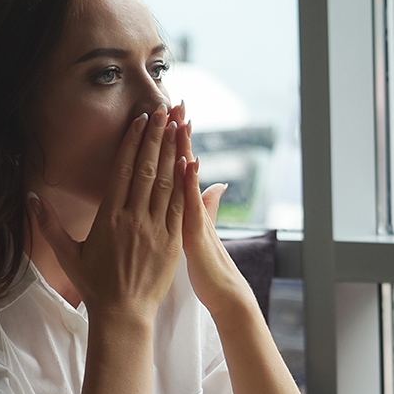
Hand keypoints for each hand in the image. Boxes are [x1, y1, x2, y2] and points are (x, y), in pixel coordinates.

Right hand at [29, 104, 186, 322]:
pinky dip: (186, 183)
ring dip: (173, 152)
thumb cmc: (94, 285)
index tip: (140, 120)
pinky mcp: (173, 242)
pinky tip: (190, 162)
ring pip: (167, 183)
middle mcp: (134, 219)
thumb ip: (49, 224)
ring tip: (180, 127)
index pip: (123, 171)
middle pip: (147, 170)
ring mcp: (156, 230)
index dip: (132, 143)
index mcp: (109, 218)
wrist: (123, 314)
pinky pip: (180, 206)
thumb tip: (30, 197)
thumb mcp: (68, 254)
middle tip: (164, 111)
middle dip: (157, 138)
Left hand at [171, 116, 256, 318]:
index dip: (172, 140)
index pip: (176, 166)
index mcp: (186, 206)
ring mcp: (195, 218)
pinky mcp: (195, 234)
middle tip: (174, 102)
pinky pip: (191, 205)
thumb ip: (209, 207)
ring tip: (181, 119)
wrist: (224, 292)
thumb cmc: (211, 266)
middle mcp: (191, 207)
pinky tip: (189, 161)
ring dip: (183, 148)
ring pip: (186, 178)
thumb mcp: (206, 232)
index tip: (169, 114)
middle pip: (181, 163)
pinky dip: (190, 183)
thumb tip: (217, 185)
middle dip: (177, 133)